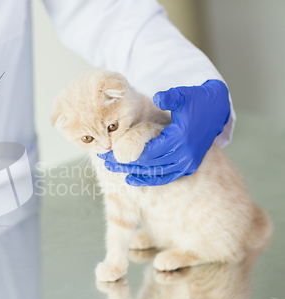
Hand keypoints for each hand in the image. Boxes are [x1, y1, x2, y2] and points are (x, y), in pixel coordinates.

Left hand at [98, 80, 229, 185]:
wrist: (216, 110)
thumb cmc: (195, 100)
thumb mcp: (183, 95)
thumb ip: (170, 97)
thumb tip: (158, 97)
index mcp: (180, 138)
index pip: (150, 152)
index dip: (130, 154)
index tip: (111, 153)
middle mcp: (185, 154)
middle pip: (150, 165)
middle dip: (127, 164)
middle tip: (106, 163)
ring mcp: (188, 163)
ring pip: (157, 174)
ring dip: (135, 173)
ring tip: (115, 171)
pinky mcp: (189, 167)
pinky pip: (167, 178)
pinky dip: (150, 180)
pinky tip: (132, 180)